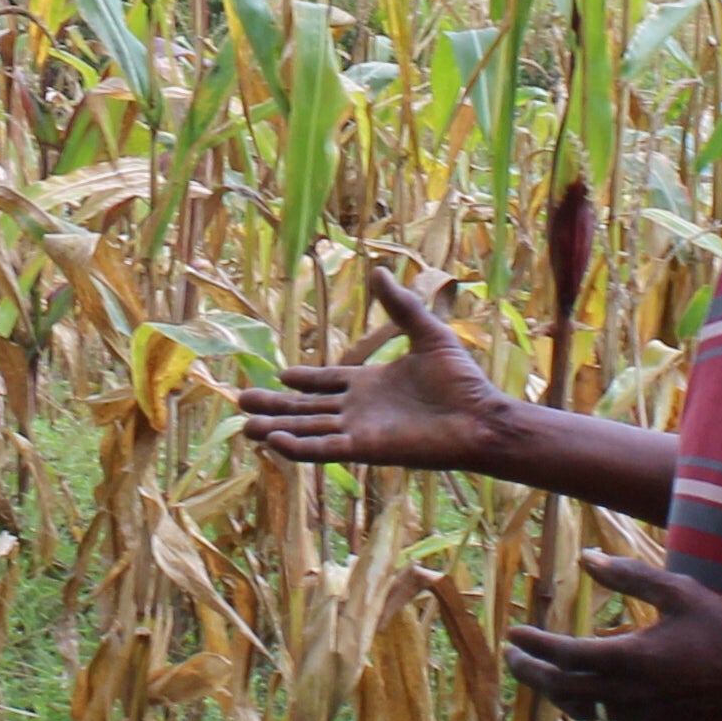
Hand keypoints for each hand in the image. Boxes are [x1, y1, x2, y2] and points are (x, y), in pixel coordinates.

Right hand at [236, 277, 511, 475]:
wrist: (480, 418)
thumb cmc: (461, 380)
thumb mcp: (427, 332)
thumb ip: (400, 305)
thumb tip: (378, 271)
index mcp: (370, 383)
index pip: (326, 382)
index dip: (303, 379)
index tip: (279, 375)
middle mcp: (359, 409)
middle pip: (306, 408)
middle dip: (275, 405)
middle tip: (241, 400)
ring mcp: (359, 431)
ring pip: (307, 430)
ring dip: (277, 429)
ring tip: (246, 427)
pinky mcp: (366, 449)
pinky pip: (325, 449)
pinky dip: (299, 447)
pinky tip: (275, 442)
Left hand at [505, 553, 721, 720]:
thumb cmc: (721, 625)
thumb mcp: (677, 590)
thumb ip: (629, 575)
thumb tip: (588, 557)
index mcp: (633, 658)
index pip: (566, 656)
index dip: (535, 646)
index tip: (515, 633)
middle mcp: (630, 691)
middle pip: (563, 689)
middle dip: (531, 673)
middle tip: (511, 657)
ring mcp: (641, 712)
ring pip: (581, 709)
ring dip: (554, 692)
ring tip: (537, 673)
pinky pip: (605, 717)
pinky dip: (582, 703)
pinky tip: (579, 688)